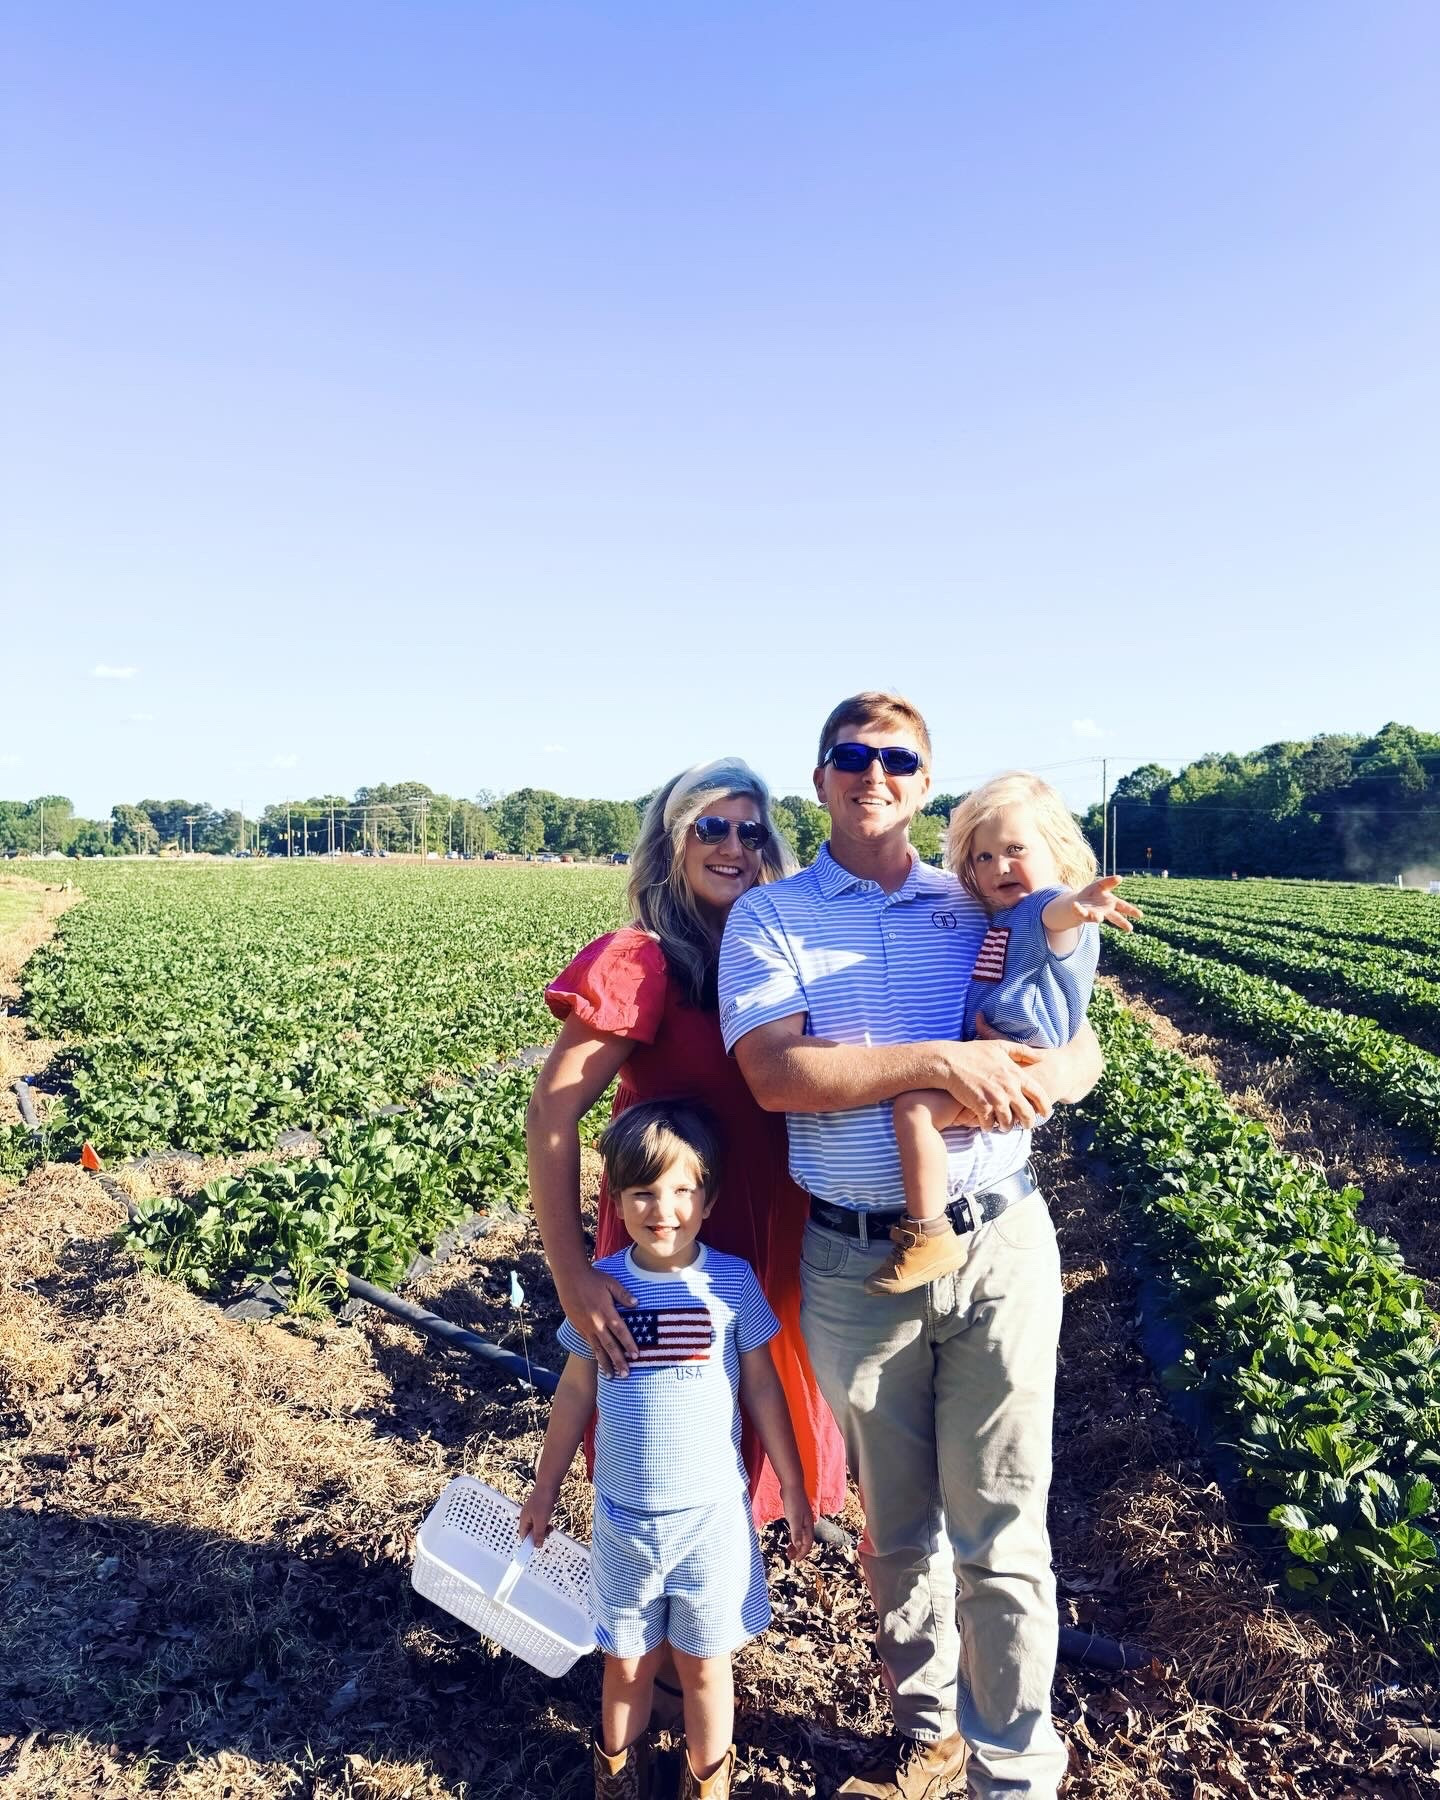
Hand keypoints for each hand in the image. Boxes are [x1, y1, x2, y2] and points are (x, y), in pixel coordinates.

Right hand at [517, 1485, 554, 1548]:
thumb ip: (538, 1534)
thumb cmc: (542, 1502)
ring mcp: (533, 1512)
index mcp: (523, 1519)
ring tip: (550, 1527)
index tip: (537, 1546)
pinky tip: (551, 1521)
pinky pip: (542, 1520)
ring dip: (544, 1529)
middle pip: (530, 1532)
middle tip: (547, 1533)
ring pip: (537, 1526)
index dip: (529, 1542)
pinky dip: (546, 1523)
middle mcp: (527, 1516)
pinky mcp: (540, 1509)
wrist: (548, 1485)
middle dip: (539, 1535)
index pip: (523, 1536)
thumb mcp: (541, 1521)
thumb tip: (537, 1546)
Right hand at [557, 1263, 638, 1378]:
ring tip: (611, 1377)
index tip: (637, 1356)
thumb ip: (623, 1295)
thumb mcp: (611, 1283)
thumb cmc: (593, 1279)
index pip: (621, 1332)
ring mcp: (586, 1327)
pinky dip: (595, 1354)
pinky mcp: (579, 1327)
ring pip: (597, 1349)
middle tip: (626, 1375)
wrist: (569, 1278)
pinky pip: (589, 1344)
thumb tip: (637, 1304)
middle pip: (610, 1346)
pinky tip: (599, 1361)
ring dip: (605, 1364)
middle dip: (618, 1361)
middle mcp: (596, 1323)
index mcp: (606, 1312)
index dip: (629, 1344)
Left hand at [782, 1488, 814, 1560]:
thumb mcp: (793, 1518)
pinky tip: (789, 1539)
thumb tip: (798, 1546)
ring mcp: (803, 1519)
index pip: (808, 1543)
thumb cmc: (792, 1501)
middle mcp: (807, 1523)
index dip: (802, 1553)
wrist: (791, 1484)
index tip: (795, 1561)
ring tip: (789, 1551)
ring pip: (801, 1536)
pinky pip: (797, 1530)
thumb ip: (796, 1532)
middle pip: (805, 1541)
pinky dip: (794, 1537)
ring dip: (796, 1545)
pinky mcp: (797, 1515)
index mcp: (808, 1525)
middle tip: (790, 1558)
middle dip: (799, 1551)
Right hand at [946, 1029, 1053, 1129]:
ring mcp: (995, 1099)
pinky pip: (990, 1124)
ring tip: (1004, 1127)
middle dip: (1028, 1123)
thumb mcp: (1000, 1046)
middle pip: (1027, 1113)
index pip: (1038, 1095)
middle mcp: (1008, 1088)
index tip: (1046, 1114)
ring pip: (1009, 1122)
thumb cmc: (972, 1052)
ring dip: (1007, 1127)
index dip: (1045, 1107)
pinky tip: (987, 1125)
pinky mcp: (981, 1107)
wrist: (948, 1061)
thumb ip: (1022, 1051)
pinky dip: (989, 1127)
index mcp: (1015, 1074)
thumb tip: (1041, 1055)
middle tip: (1026, 1125)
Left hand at [1070, 876, 1142, 931]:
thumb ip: (1109, 882)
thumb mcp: (1100, 885)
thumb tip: (1119, 878)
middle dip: (1122, 922)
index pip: (1123, 906)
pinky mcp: (1083, 915)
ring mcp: (1094, 914)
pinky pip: (1081, 912)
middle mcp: (1105, 911)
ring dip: (1097, 917)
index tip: (1140, 915)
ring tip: (1098, 917)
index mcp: (1111, 903)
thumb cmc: (1092, 894)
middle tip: (1130, 928)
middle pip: (1115, 917)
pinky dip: (1078, 909)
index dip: (1131, 911)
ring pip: (1097, 917)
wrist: (1077, 902)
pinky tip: (1075, 905)